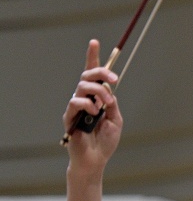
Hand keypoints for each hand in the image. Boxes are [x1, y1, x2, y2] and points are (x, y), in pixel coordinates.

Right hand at [64, 39, 121, 168]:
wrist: (96, 159)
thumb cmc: (105, 140)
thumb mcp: (116, 118)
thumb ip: (112, 103)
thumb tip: (108, 89)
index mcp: (96, 97)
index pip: (93, 74)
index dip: (93, 57)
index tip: (95, 41)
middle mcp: (84, 98)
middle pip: (88, 75)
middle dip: (101, 72)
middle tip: (114, 79)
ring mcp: (76, 106)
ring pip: (83, 86)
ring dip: (99, 92)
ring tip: (106, 105)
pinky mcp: (69, 116)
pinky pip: (76, 102)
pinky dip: (89, 105)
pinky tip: (95, 114)